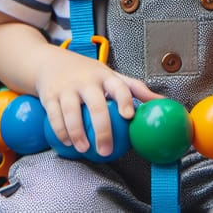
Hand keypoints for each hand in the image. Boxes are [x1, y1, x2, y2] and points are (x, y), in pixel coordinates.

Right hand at [36, 49, 160, 157]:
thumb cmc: (87, 73)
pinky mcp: (50, 95)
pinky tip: (68, 142)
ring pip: (72, 112)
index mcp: (105, 76)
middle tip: (106, 150)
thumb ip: (135, 89)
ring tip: (85, 148)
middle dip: (102, 129)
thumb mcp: (111, 75)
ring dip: (78, 133)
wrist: (51, 62)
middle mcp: (86, 80)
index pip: (119, 86)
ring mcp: (67, 87)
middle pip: (96, 105)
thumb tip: (162, 101)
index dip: (124, 100)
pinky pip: (55, 117)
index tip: (128, 116)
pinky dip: (61, 132)